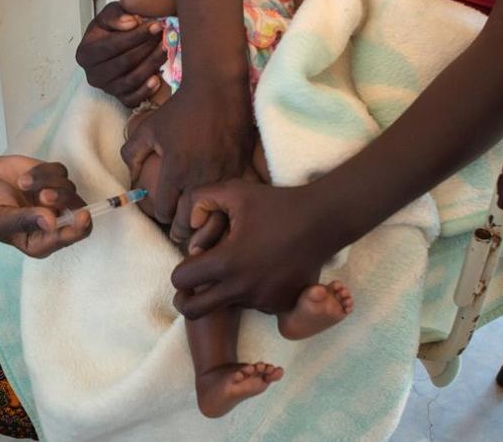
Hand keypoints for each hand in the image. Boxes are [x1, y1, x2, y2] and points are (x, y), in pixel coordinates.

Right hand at [0, 155, 90, 257]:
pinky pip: (60, 171)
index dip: (79, 229)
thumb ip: (25, 221)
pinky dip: (44, 171)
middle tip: (42, 195)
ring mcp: (55, 198)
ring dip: (47, 183)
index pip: (70, 237)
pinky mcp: (52, 177)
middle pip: (78, 211)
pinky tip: (26, 176)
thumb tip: (52, 223)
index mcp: (42, 240)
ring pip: (69, 188)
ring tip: (23, 183)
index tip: (82, 216)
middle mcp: (53, 221)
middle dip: (62, 201)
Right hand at [76, 2, 166, 106]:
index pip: (112, 45)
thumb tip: (132, 22)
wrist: (112, 45)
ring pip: (130, 80)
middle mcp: (93, 74)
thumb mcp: (109, 16)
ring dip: (151, 65)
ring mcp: (106, 88)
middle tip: (165, 36)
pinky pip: (133, 98)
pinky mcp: (119, 99)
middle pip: (123, 63)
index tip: (155, 25)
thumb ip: (117, 15)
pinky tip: (158, 77)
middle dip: (147, 48)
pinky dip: (146, 90)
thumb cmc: (109, 30)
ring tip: (166, 50)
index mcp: (85, 54)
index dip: (136, 36)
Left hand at [121, 84, 253, 234]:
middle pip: (188, 222)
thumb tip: (131, 179)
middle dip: (180, 226)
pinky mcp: (243, 170)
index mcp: (175, 171)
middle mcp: (200, 178)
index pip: (164, 212)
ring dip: (204, 222)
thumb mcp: (148, 129)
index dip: (160, 214)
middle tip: (178, 225)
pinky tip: (221, 203)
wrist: (218, 90)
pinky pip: (234, 199)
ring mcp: (224, 176)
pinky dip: (227, 205)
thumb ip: (132, 155)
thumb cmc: (180, 109)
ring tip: (199, 221)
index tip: (163, 210)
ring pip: (214, 217)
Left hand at [170, 179, 339, 317]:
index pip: (180, 280)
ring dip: (225, 291)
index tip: (194, 260)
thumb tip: (188, 226)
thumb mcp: (233, 191)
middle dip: (187, 299)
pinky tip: (262, 270)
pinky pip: (253, 305)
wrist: (322, 220)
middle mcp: (243, 287)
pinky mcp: (280, 305)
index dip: (180, 270)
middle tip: (194, 284)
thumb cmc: (275, 203)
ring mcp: (263, 300)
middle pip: (194, 311)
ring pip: (226, 305)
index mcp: (227, 261)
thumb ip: (199, 200)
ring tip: (241, 264)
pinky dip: (251, 293)